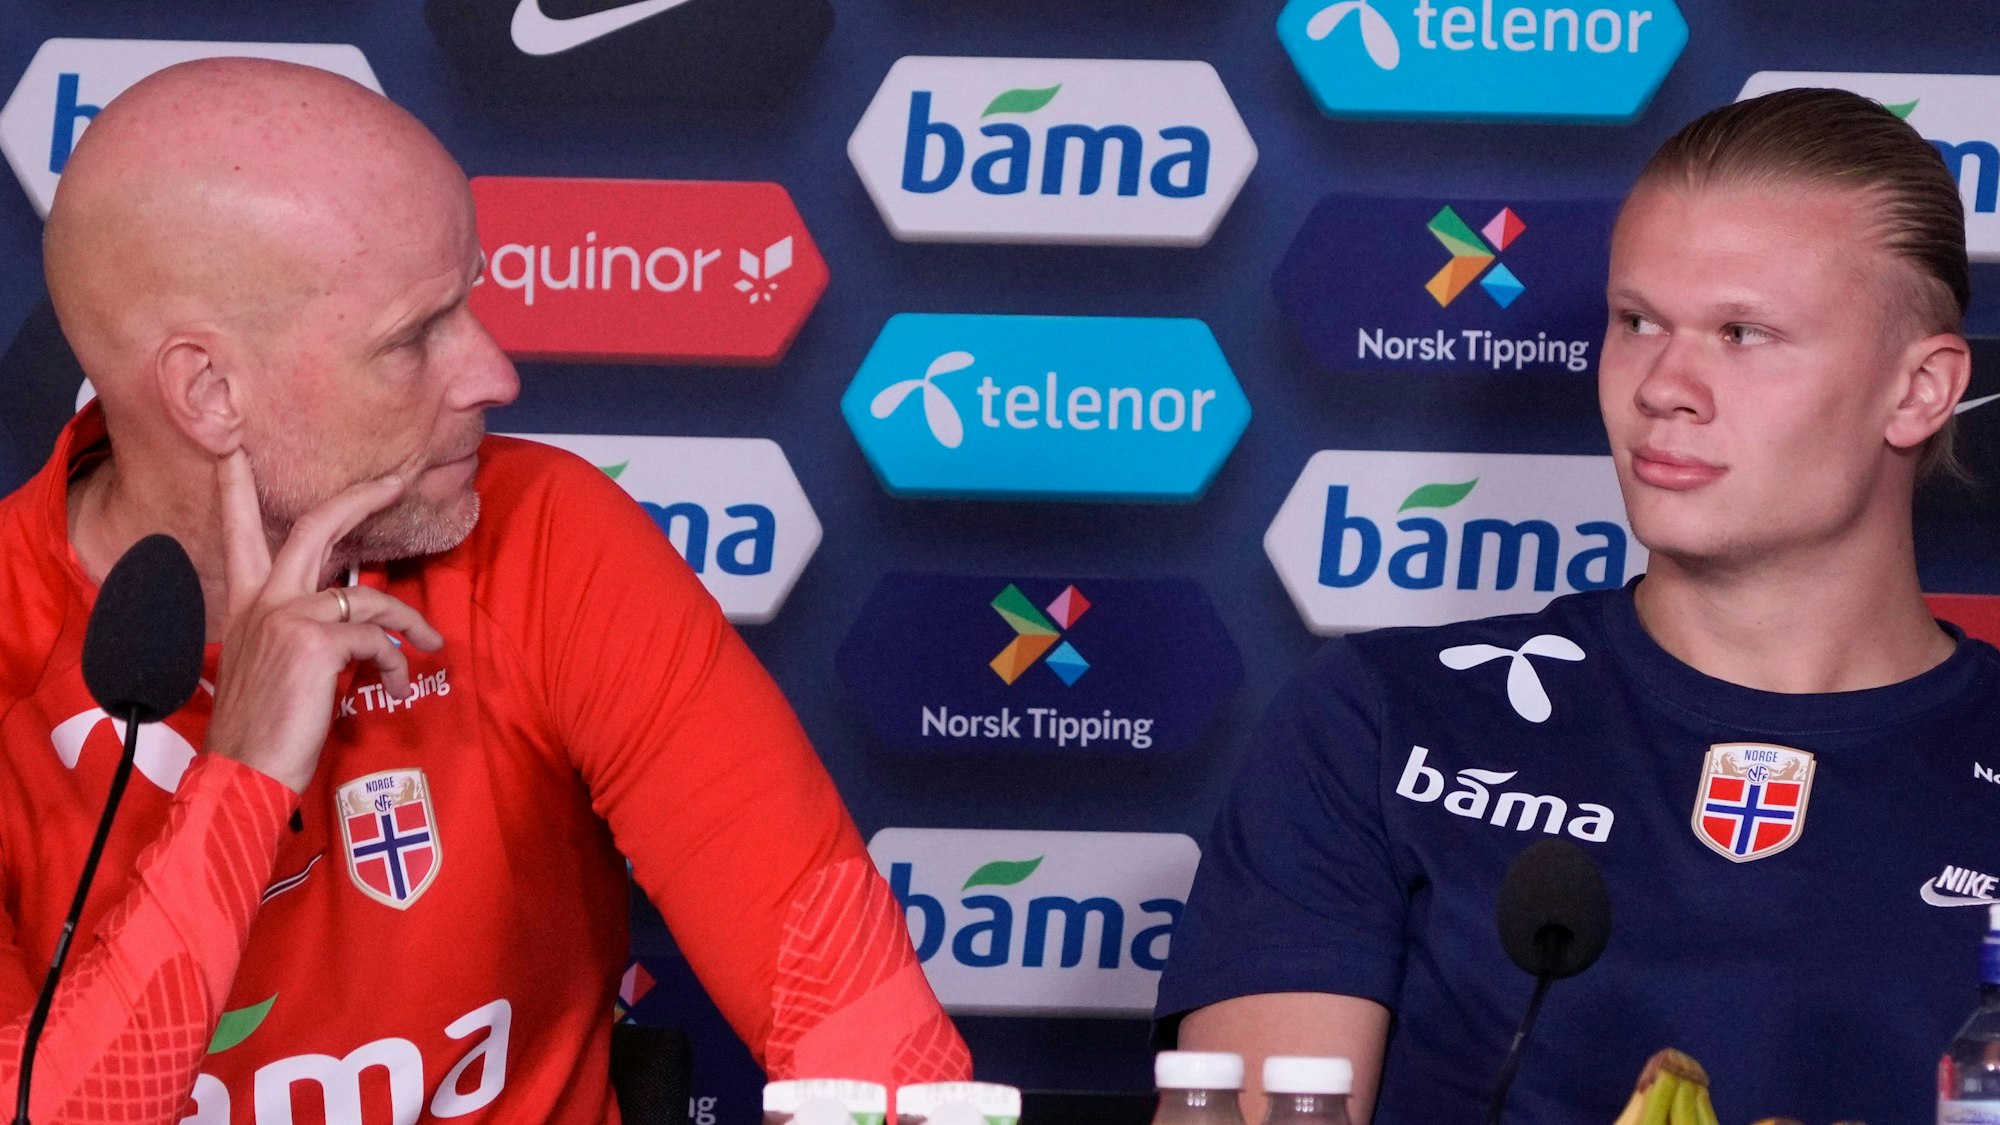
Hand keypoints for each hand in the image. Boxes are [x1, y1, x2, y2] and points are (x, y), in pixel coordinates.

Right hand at [202, 452, 444, 793]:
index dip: (237, 487)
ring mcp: (287, 616)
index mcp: (247, 602)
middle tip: (396, 479)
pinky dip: (396, 660)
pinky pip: (377, 638)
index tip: (235, 446)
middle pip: (316, 526)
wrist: (245, 772)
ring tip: (428, 646)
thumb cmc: (264, 726)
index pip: (238, 531)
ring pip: (369, 597)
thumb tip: (352, 625)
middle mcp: (263, 600)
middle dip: (360, 497)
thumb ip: (300, 630)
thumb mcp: (272, 664)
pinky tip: (397, 685)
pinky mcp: (316, 643)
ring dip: (409, 623)